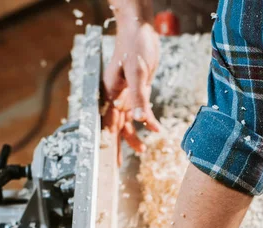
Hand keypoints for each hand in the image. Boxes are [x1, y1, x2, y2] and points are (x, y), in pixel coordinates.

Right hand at [103, 19, 159, 160]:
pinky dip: (148, 121)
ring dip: (134, 135)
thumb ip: (139, 98)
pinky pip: (140, 111)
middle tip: (119, 165)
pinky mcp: (137, 91)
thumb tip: (140, 121)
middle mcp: (115, 96)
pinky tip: (155, 130)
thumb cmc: (134, 44)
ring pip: (128, 121)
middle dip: (118, 145)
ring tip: (141, 150)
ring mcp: (126, 94)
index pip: (107, 123)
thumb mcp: (138, 72)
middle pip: (115, 126)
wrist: (140, 27)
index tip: (107, 158)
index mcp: (110, 93)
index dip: (107, 141)